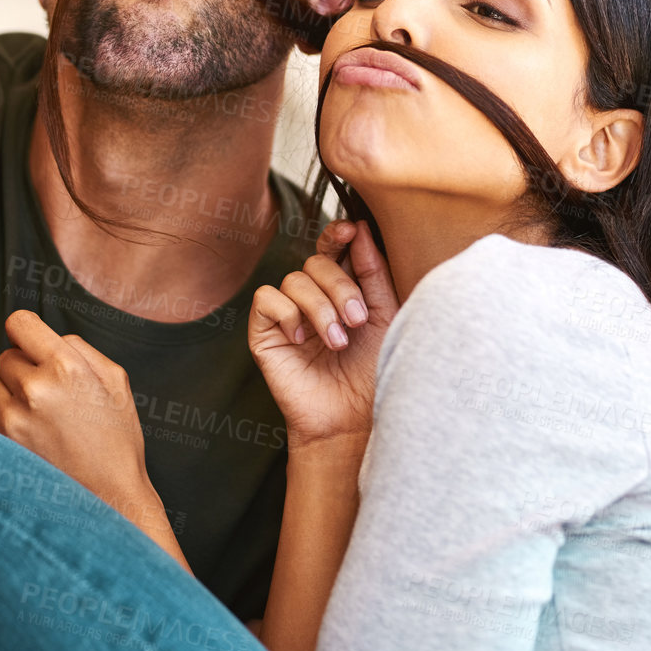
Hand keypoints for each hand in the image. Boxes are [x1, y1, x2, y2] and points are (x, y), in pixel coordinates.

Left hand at [0, 311, 159, 526]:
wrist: (109, 502)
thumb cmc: (116, 441)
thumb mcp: (116, 383)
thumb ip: (80, 349)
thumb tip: (47, 338)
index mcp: (66, 368)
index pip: (20, 323)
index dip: (26, 332)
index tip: (32, 346)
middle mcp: (35, 390)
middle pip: (6, 357)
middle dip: (24, 370)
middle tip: (49, 397)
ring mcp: (12, 420)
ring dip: (9, 399)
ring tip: (40, 423)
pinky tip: (21, 438)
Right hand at [248, 220, 399, 450]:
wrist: (353, 421)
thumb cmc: (374, 373)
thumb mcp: (385, 317)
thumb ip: (373, 273)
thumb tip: (361, 229)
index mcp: (343, 290)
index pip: (333, 248)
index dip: (337, 233)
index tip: (351, 229)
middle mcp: (313, 297)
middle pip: (317, 261)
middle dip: (340, 287)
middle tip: (356, 320)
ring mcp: (287, 314)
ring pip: (295, 279)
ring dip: (320, 309)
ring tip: (338, 343)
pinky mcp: (264, 332)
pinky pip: (267, 299)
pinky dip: (289, 315)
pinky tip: (303, 341)